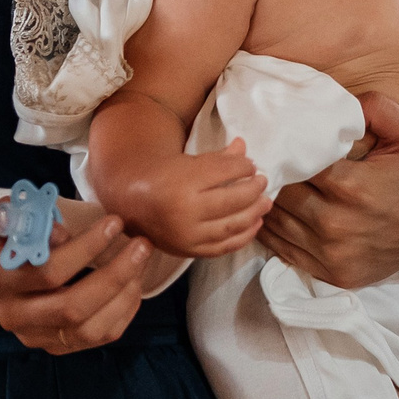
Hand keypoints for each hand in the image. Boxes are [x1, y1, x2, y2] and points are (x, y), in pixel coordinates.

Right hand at [0, 213, 153, 354]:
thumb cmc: (6, 239)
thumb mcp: (7, 219)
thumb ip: (24, 216)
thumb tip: (58, 230)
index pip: (48, 271)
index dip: (86, 248)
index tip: (115, 223)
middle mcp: (13, 314)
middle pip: (72, 307)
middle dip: (115, 275)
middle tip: (142, 245)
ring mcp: (35, 335)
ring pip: (89, 329)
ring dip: (124, 294)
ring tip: (141, 262)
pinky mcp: (55, 346)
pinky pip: (99, 337)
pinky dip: (124, 311)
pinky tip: (134, 284)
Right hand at [110, 136, 271, 258]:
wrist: (133, 203)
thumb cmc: (164, 177)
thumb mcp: (188, 161)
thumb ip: (218, 158)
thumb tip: (244, 147)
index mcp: (183, 182)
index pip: (225, 172)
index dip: (244, 166)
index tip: (251, 165)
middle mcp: (185, 211)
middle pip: (233, 200)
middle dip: (254, 190)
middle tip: (263, 182)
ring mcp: (187, 235)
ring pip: (232, 225)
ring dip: (255, 213)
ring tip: (266, 203)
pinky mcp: (190, 251)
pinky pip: (224, 247)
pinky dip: (244, 236)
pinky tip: (255, 223)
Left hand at [263, 92, 398, 287]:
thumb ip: (374, 107)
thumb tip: (334, 102)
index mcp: (351, 186)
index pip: (295, 166)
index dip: (284, 153)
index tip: (280, 144)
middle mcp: (337, 224)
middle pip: (281, 196)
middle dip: (275, 179)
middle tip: (269, 165)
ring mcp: (333, 254)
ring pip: (278, 225)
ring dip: (270, 205)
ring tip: (269, 188)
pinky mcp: (334, 274)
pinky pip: (286, 253)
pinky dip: (275, 234)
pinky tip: (275, 216)